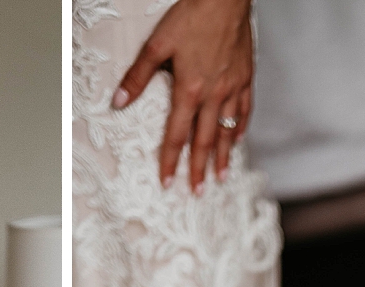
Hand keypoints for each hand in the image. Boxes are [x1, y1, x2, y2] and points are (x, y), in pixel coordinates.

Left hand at [113, 0, 253, 191]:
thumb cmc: (191, 15)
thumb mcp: (157, 44)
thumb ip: (138, 77)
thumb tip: (118, 102)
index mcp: (189, 90)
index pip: (177, 135)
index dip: (171, 161)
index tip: (168, 182)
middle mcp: (213, 94)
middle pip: (204, 140)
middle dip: (199, 169)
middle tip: (198, 191)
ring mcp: (233, 87)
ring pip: (227, 130)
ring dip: (223, 156)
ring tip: (221, 176)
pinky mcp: (246, 76)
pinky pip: (244, 110)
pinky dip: (240, 128)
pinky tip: (237, 140)